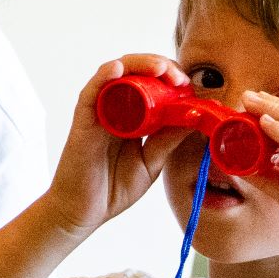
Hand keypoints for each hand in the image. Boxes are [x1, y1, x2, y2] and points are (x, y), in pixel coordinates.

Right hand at [37, 55, 190, 238]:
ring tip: (160, 69)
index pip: (153, 83)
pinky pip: (92, 90)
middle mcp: (116, 106)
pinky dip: (105, 76)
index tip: (191, 86)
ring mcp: (99, 110)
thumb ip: (169, 140)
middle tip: (179, 78)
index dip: (172, 77)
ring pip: (117, 72)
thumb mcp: (151, 162)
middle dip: (161, 66)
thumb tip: (195, 116)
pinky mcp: (83, 119)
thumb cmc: (113, 188)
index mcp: (135, 115)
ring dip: (139, 64)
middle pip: (137, 70)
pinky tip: (118, 70)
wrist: (83, 213)